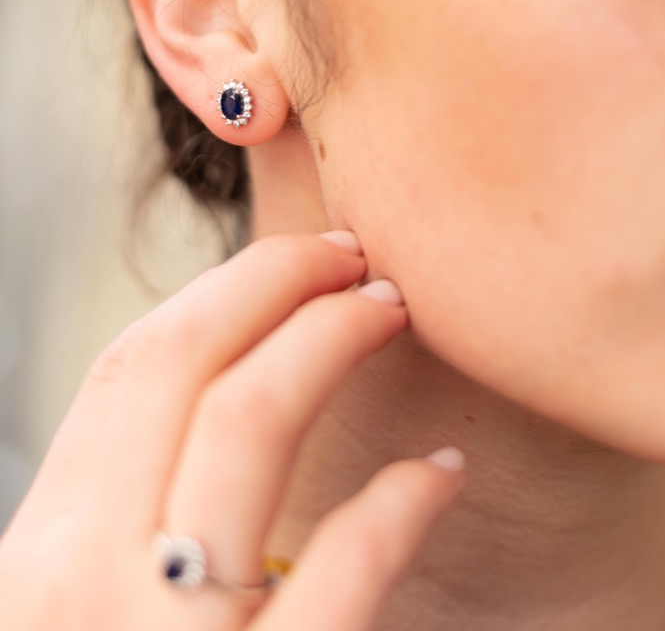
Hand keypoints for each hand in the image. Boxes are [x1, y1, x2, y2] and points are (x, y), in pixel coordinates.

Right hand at [0, 232, 465, 629]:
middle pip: (175, 369)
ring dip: (329, 343)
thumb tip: (235, 375)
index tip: (300, 255)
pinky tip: (437, 481)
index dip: (220, 291)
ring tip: (392, 313)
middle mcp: (69, 596)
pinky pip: (335, 576)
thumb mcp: (100, 607)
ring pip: (242, 429)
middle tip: (359, 257)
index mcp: (34, 565)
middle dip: (275, 284)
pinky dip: (394, 506)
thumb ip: (134, 521)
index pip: (127, 371)